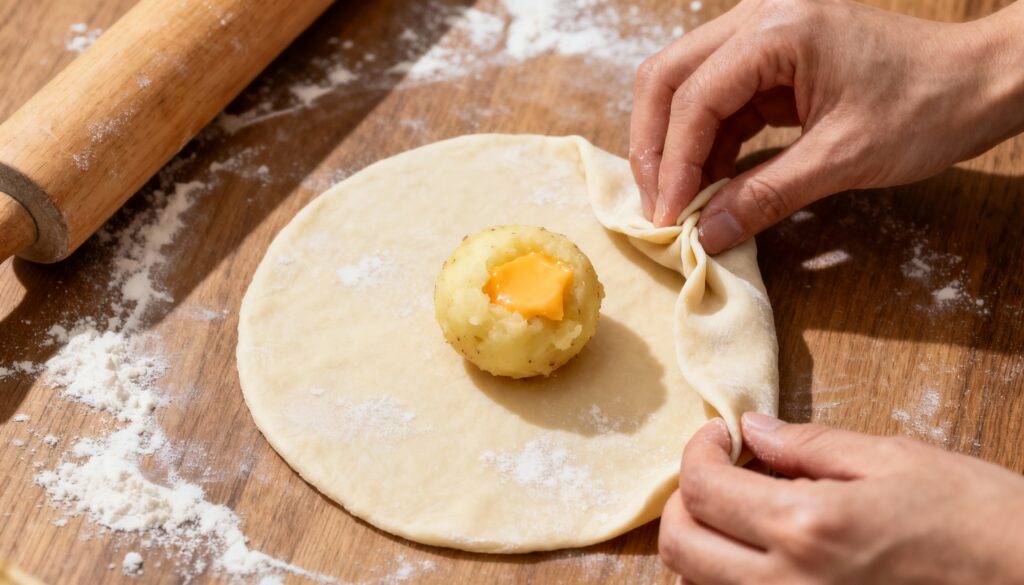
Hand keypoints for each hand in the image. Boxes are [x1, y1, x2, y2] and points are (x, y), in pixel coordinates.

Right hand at [630, 0, 1023, 251]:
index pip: (694, 97)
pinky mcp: (771, 63)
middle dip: (655, 147)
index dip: (672, 162)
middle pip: (668, 78)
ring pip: (684, 89)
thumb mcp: (843, 159)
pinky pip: (718, 103)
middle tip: (658, 205)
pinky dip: (707, 146)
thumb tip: (706, 234)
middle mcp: (759, 19)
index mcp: (778, 28)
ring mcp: (762, 37)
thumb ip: (766, 196)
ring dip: (676, 149)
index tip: (668, 217)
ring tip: (681, 204)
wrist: (980, 83)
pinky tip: (709, 186)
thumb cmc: (928, 108)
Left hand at [659, 414, 1023, 583]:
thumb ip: (809, 447)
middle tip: (719, 471)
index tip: (719, 437)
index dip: (697, 452)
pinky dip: (729, 576)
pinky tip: (764, 549)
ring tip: (741, 509)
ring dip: (702, 540)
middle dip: (685, 499)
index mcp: (808, 528)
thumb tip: (753, 429)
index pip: (702, 490)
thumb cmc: (978, 521)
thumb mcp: (895, 460)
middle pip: (681, 546)